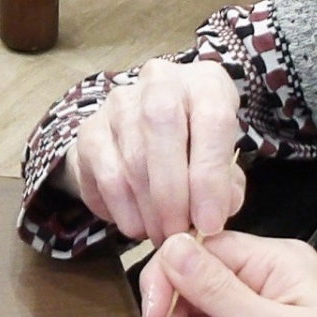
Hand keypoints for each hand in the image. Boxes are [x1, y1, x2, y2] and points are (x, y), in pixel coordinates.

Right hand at [62, 59, 246, 245]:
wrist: (146, 134)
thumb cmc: (197, 149)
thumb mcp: (223, 161)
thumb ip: (227, 186)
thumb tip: (212, 215)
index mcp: (205, 82)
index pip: (212, 119)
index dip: (211, 177)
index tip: (210, 223)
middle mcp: (160, 80)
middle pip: (162, 127)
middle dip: (173, 194)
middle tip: (179, 234)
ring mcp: (119, 102)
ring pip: (132, 159)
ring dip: (149, 210)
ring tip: (162, 235)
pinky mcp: (90, 129)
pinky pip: (106, 176)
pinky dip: (123, 210)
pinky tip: (136, 225)